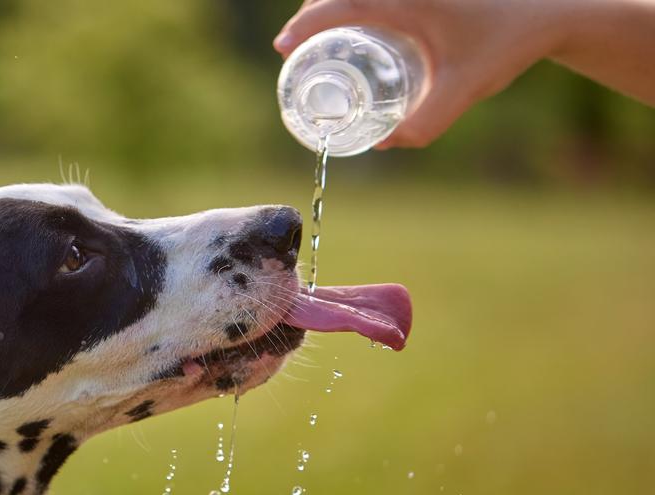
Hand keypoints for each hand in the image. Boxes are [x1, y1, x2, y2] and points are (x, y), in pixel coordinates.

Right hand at [273, 0, 574, 147]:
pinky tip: (351, 25)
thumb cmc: (506, 44)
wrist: (549, 9)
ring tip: (318, 40)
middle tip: (296, 50)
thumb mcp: (464, 90)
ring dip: (329, 7)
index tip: (284, 48)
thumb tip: (383, 143)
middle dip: (310, 16)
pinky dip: (352, 4)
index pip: (338, 5)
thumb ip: (425, 123)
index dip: (304, 26)